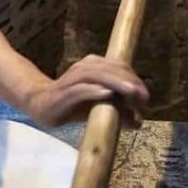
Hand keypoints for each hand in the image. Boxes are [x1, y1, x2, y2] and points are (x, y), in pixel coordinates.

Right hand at [24, 54, 148, 127]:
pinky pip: (80, 88)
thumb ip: (119, 112)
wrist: (41, 104)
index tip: (146, 97)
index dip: (134, 79)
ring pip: (97, 75)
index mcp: (94, 66)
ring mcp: (73, 78)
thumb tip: (140, 122)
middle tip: (144, 98)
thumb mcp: (99, 108)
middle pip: (111, 69)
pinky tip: (106, 93)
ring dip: (116, 83)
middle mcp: (84, 67)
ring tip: (131, 93)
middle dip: (129, 82)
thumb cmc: (73, 104)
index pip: (119, 67)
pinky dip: (93, 90)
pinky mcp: (63, 92)